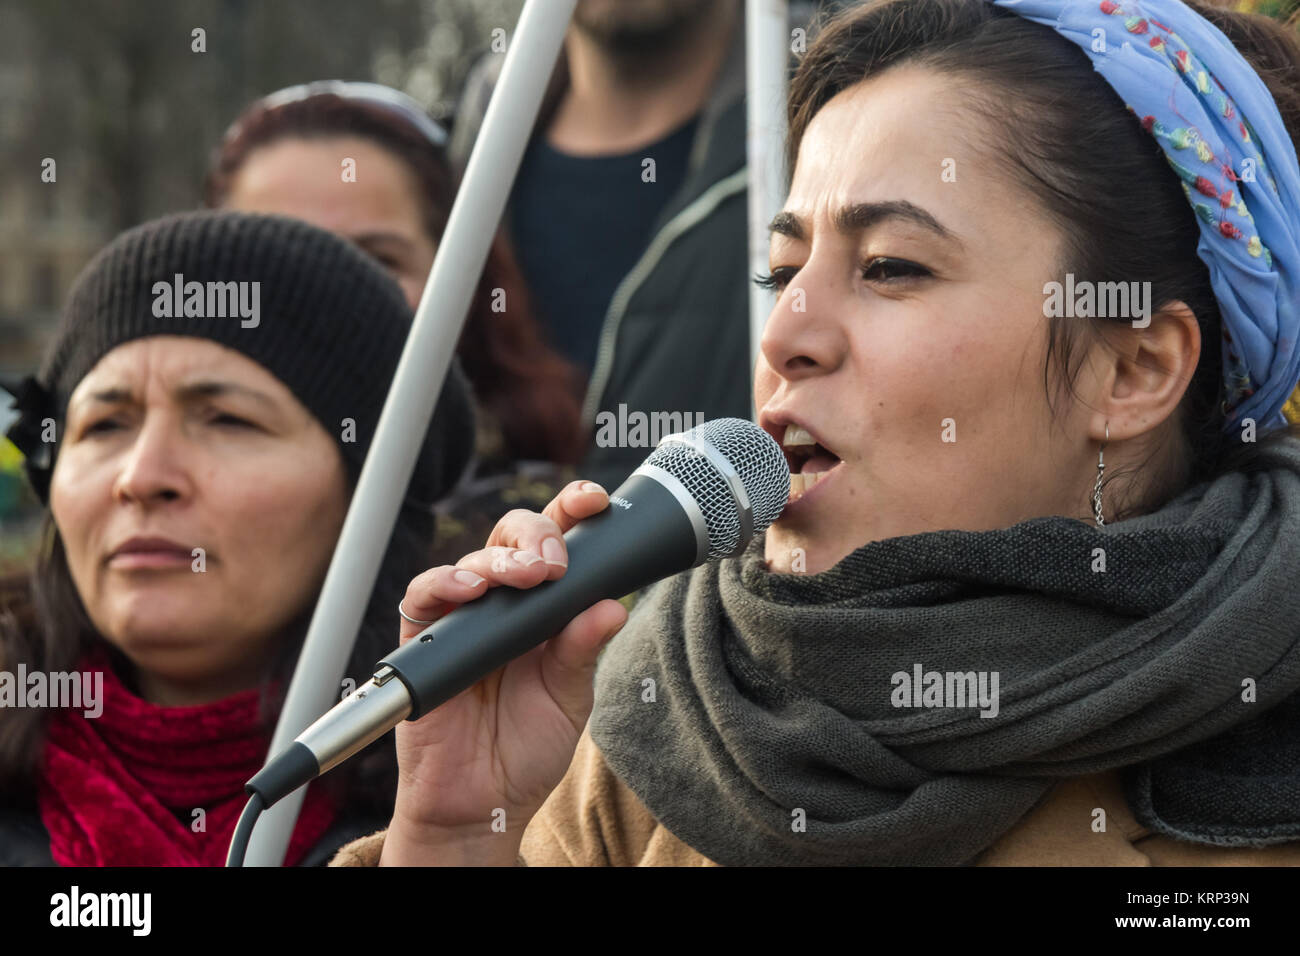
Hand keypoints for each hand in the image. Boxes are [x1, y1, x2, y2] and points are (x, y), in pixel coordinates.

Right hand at [379, 480, 627, 864]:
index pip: (558, 544)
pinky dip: (446, 582)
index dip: (573, 513)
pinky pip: (425, 594)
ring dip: (502, 558)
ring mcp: (463, 618)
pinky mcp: (425, 638)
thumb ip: (583, 650)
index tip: (595, 502)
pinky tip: (472, 588)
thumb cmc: (527, 749)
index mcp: (547, 609)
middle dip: (538, 534)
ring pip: (475, 558)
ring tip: (527, 575)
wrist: (481, 805)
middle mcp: (505, 604)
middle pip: (514, 537)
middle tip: (555, 564)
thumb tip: (613, 604)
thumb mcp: (570, 699)